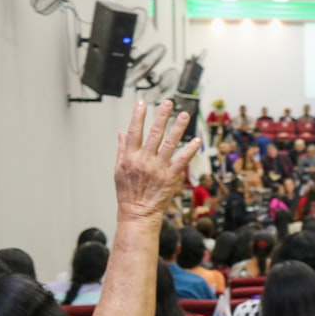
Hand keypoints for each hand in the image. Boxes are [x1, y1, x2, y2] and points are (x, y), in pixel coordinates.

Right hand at [115, 100, 200, 220]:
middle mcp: (145, 160)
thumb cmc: (128, 193)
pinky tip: (196, 141)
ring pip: (169, 144)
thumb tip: (122, 133)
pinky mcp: (170, 177)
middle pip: (154, 133)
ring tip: (184, 115)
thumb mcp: (118, 170)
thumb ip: (122, 149)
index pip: (134, 131)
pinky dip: (190, 150)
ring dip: (178, 128)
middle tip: (168, 103)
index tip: (142, 103)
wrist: (138, 213)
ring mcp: (159, 168)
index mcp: (131, 157)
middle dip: (161, 116)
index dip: (137, 116)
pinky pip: (182, 161)